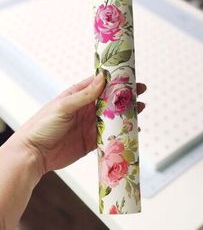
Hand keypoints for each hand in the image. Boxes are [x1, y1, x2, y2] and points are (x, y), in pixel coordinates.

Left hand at [14, 74, 145, 175]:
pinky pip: (109, 135)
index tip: (129, 76)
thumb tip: (102, 79)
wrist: (33, 154)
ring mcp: (89, 125)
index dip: (115, 80)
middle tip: (140, 92)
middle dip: (125, 96)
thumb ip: (84, 95)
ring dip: (126, 114)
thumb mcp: (63, 106)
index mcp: (78, 96)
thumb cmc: (42, 125)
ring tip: (140, 109)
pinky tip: (132, 130)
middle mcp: (85, 109)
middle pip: (109, 100)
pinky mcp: (91, 141)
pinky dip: (121, 133)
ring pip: (112, 117)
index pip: (99, 84)